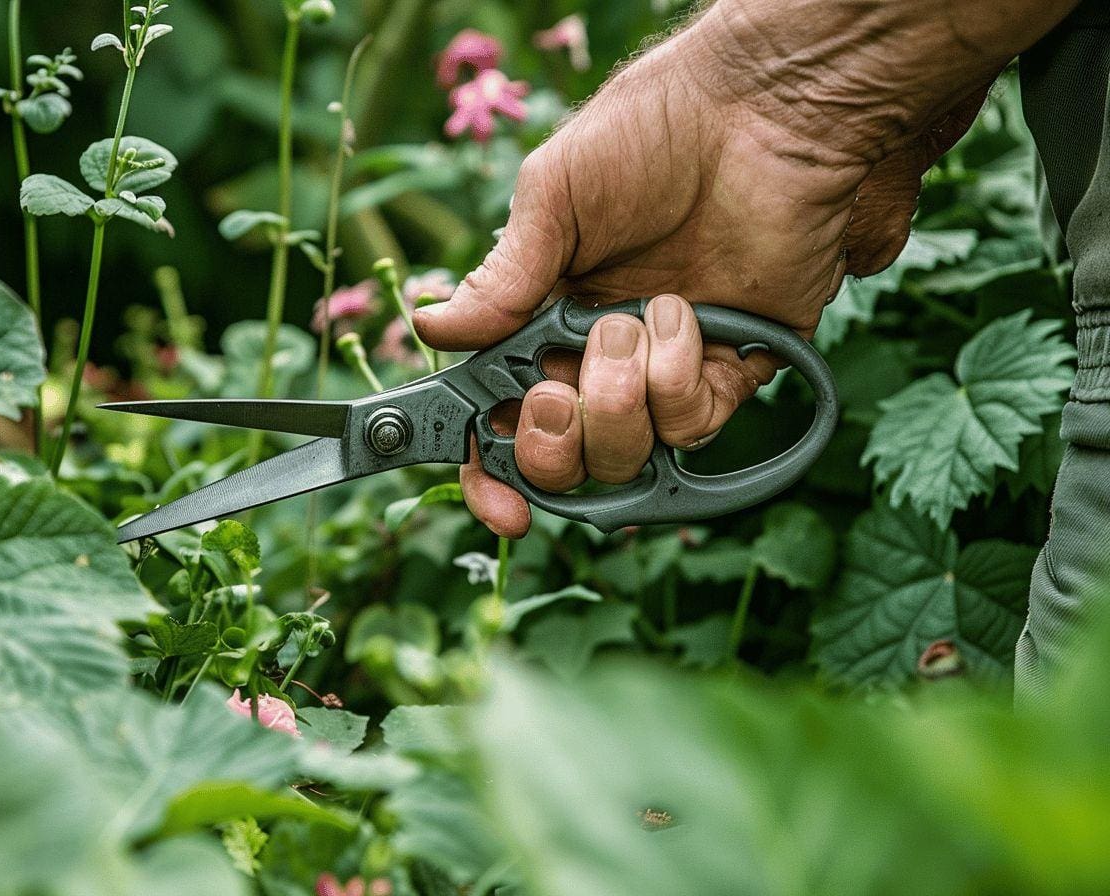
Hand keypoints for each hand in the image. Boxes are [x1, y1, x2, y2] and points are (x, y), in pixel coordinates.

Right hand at [413, 1, 999, 537]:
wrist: (762, 114)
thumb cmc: (651, 135)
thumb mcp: (553, 196)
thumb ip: (501, 280)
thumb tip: (431, 328)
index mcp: (541, 320)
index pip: (502, 418)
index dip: (493, 471)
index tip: (499, 503)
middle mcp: (598, 357)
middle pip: (564, 458)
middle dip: (555, 443)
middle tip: (556, 395)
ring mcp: (665, 369)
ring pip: (628, 453)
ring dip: (619, 398)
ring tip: (633, 322)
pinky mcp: (733, 368)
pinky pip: (693, 425)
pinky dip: (681, 382)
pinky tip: (685, 318)